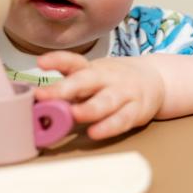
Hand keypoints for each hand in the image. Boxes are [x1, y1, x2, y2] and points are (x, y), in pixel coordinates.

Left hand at [34, 52, 165, 139]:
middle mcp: (107, 78)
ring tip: (73, 114)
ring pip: (105, 101)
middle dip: (64, 88)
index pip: (73, 61)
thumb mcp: (92, 80)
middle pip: (85, 81)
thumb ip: (68, 94)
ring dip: (89, 108)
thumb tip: (36, 108)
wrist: (156, 81)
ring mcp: (123, 93)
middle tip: (43, 95)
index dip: (57, 60)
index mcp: (92, 70)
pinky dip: (108, 126)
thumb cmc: (114, 83)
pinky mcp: (136, 111)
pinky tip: (95, 132)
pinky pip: (122, 119)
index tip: (40, 62)